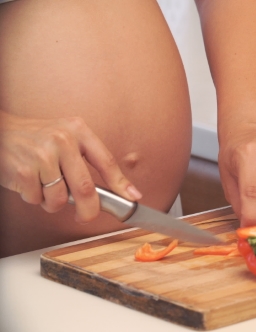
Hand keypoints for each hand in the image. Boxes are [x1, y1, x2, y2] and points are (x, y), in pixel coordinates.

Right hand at [0, 112, 141, 222]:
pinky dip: (33, 198)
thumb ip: (87, 159)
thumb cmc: (35, 138)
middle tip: (85, 216)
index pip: (107, 161)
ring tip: (45, 187)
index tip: (133, 197)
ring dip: (52, 203)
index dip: (121, 183)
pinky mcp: (24, 169)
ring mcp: (43, 154)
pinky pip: (37, 199)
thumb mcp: (66, 137)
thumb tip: (118, 190)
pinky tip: (29, 182)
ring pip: (59, 198)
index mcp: (78, 131)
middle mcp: (63, 140)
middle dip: (88, 210)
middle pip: (86, 188)